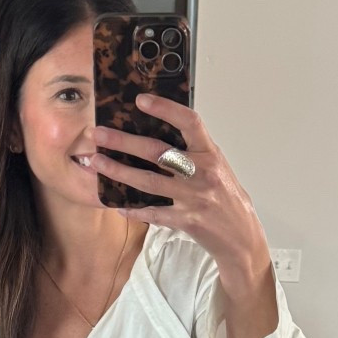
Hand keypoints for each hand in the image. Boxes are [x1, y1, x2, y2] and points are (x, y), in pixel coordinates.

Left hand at [92, 92, 271, 289]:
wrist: (242, 238)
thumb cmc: (227, 199)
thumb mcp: (217, 167)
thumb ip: (194, 151)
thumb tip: (163, 131)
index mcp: (210, 154)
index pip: (189, 122)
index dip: (165, 109)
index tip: (141, 100)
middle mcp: (202, 173)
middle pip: (157, 152)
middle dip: (123, 142)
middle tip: (98, 134)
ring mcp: (193, 198)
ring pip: (148, 182)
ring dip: (118, 171)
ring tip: (96, 162)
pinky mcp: (186, 221)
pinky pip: (153, 213)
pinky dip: (133, 209)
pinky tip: (116, 204)